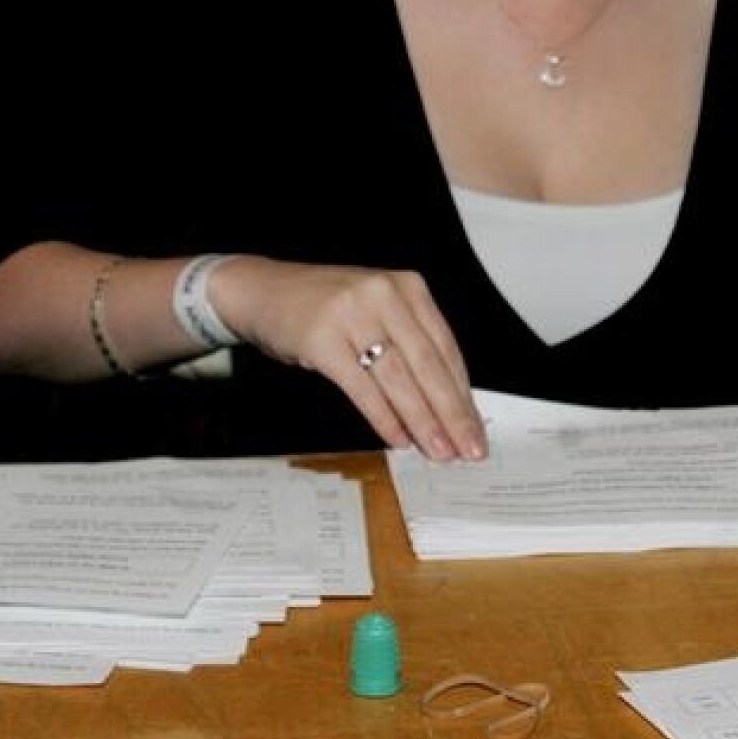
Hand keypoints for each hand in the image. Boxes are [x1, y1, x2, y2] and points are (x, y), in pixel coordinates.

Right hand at [216, 257, 486, 459]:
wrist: (261, 291)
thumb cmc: (325, 308)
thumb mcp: (377, 312)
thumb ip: (410, 346)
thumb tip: (445, 406)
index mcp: (408, 287)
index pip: (446, 348)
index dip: (463, 394)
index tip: (476, 429)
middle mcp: (384, 294)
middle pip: (429, 365)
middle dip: (452, 414)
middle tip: (468, 450)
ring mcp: (352, 314)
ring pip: (400, 378)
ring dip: (423, 421)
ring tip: (438, 451)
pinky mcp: (322, 339)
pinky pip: (362, 387)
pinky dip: (384, 417)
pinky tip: (398, 439)